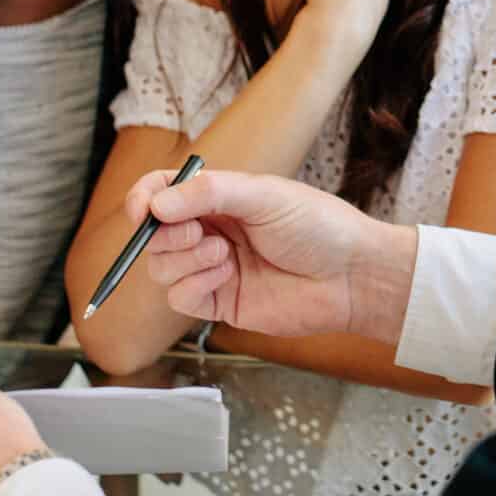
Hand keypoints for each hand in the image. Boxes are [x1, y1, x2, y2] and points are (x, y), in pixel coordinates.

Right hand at [122, 167, 416, 342]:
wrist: (351, 275)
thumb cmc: (318, 226)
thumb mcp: (264, 195)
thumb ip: (209, 193)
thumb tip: (157, 205)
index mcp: (219, 199)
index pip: (161, 193)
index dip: (144, 199)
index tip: (144, 210)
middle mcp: (211, 232)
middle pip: (154, 235)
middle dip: (164, 234)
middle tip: (196, 232)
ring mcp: (213, 269)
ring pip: (161, 268)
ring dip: (184, 259)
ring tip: (223, 255)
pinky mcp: (220, 303)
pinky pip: (180, 298)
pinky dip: (193, 286)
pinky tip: (225, 276)